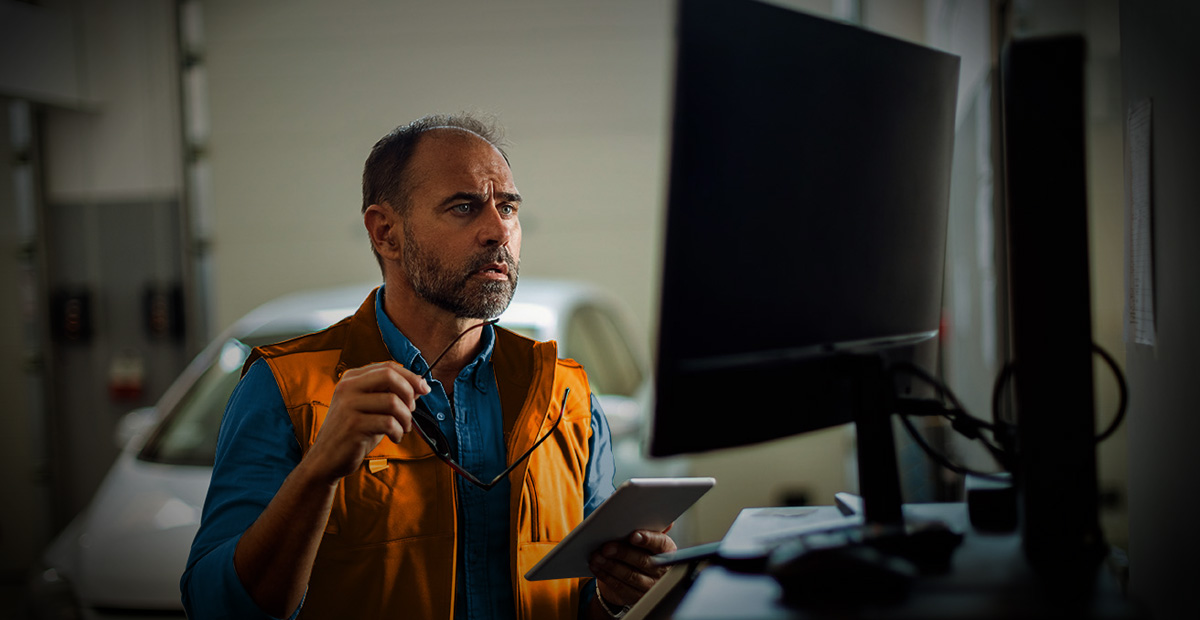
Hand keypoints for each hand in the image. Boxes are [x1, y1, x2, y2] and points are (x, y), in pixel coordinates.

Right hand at [303, 361, 429, 484]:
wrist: (326, 459)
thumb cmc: (353, 433)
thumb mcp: (371, 409)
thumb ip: (391, 395)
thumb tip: (420, 386)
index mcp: (352, 379)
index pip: (387, 367)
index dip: (411, 376)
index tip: (424, 389)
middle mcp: (348, 388)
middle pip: (389, 376)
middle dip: (408, 393)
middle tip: (411, 410)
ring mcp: (348, 405)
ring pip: (392, 401)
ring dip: (405, 418)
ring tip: (403, 428)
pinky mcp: (353, 425)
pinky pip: (388, 423)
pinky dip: (398, 431)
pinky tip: (394, 437)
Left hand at [589, 529, 676, 608]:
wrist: (635, 575)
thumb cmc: (640, 549)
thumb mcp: (646, 536)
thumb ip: (651, 526)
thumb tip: (662, 518)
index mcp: (667, 550)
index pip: (660, 544)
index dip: (648, 540)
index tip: (633, 535)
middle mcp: (662, 570)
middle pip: (643, 561)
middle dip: (623, 553)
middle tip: (606, 547)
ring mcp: (650, 585)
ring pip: (630, 575)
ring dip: (610, 565)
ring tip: (596, 556)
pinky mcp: (636, 596)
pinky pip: (620, 586)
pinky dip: (606, 576)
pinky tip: (596, 566)